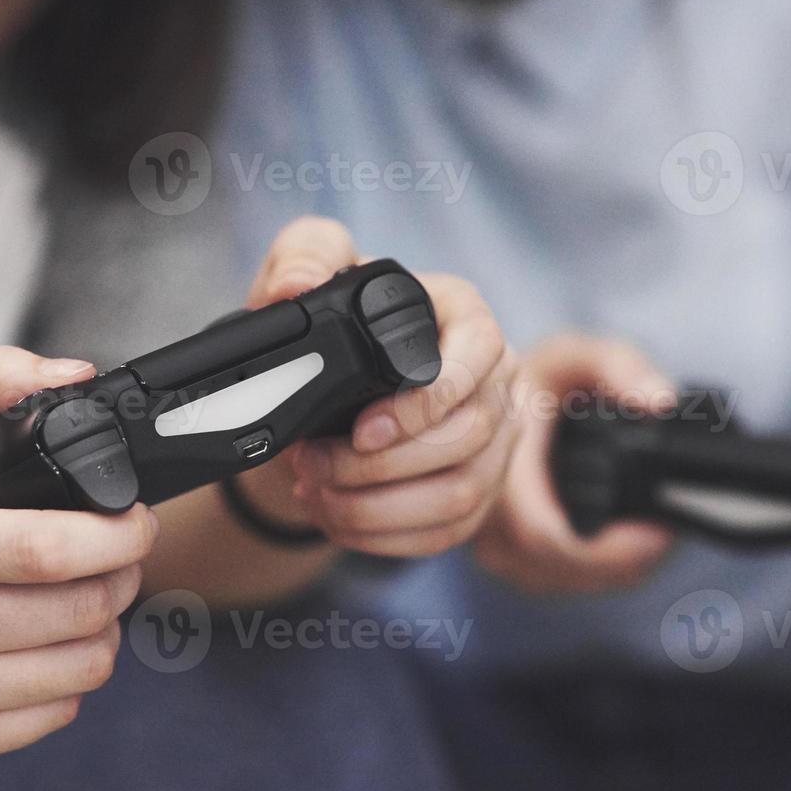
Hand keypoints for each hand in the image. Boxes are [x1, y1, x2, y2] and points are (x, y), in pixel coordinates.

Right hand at [0, 348, 159, 767]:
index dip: (117, 536)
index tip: (137, 521)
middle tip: (117, 555)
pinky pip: (55, 715)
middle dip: (122, 576)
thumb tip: (78, 375)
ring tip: (80, 598)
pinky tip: (42, 647)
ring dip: (104, 628)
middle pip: (77, 611)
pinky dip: (69, 679)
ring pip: (81, 669)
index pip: (44, 550)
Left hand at [234, 217, 519, 556]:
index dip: (427, 401)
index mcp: (465, 317)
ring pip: (461, 494)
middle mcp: (495, 379)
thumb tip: (296, 285)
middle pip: (470, 436)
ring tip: (317, 493)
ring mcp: (494, 441)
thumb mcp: (309, 266)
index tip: (361, 429)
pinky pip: (447, 532)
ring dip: (378, 507)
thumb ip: (304, 253)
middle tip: (314, 464)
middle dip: (383, 466)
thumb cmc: (331, 320)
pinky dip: (384, 536)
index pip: (480, 355)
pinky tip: (337, 519)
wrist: (325, 387)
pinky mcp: (476, 492)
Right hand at [475, 333, 676, 593]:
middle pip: (555, 568)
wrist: (482, 400)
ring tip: (647, 532)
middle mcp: (479, 514)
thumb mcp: (575, 357)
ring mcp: (487, 542)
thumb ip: (620, 368)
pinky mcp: (501, 557)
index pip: (542, 535)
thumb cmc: (533, 380)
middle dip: (620, 560)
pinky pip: (549, 581)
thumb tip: (659, 403)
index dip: (605, 549)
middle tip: (664, 529)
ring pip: (555, 580)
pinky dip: (591, 569)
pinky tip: (619, 542)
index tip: (656, 532)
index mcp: (495, 467)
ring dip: (608, 567)